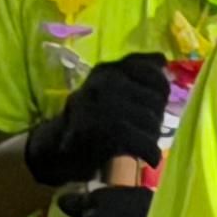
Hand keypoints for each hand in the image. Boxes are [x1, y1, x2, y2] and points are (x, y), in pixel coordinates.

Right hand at [23, 52, 173, 186]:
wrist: (55, 148)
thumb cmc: (91, 119)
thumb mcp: (109, 89)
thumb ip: (136, 71)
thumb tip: (161, 59)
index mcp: (106, 70)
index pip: (149, 70)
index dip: (160, 88)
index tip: (155, 102)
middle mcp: (102, 83)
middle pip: (154, 98)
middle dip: (157, 117)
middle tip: (147, 129)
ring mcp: (100, 106)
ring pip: (149, 120)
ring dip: (153, 137)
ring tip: (145, 144)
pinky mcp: (99, 132)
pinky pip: (139, 140)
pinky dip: (149, 151)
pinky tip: (150, 157)